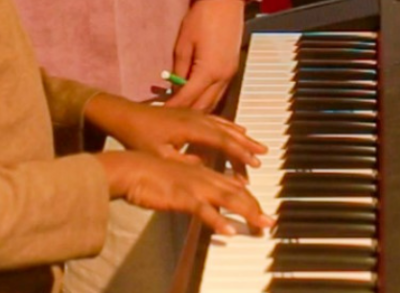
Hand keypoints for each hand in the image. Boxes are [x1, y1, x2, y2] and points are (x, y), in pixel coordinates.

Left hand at [85, 95, 264, 170]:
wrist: (123, 115)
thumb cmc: (138, 137)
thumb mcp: (159, 155)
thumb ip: (183, 161)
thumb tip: (204, 167)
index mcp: (190, 127)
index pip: (221, 140)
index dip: (238, 151)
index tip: (252, 162)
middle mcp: (195, 117)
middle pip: (226, 130)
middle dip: (245, 142)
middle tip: (263, 153)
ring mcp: (192, 113)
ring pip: (221, 123)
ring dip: (239, 134)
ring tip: (254, 143)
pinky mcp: (187, 113)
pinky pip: (214, 118)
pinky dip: (227, 125)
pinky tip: (233, 130)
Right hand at [97, 151, 272, 235]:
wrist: (129, 168)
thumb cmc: (149, 173)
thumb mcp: (177, 177)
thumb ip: (194, 185)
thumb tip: (205, 195)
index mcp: (202, 172)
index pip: (233, 185)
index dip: (250, 198)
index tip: (262, 211)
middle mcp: (203, 176)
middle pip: (236, 192)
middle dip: (256, 207)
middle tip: (270, 222)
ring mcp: (193, 185)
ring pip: (227, 198)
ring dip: (247, 212)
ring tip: (261, 224)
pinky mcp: (180, 196)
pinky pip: (203, 210)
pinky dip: (217, 220)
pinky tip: (229, 230)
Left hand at [168, 0, 243, 111]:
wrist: (225, 2)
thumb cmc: (202, 18)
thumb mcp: (183, 44)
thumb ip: (179, 70)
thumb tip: (174, 88)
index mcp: (208, 71)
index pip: (187, 99)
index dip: (173, 108)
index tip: (161, 115)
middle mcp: (222, 77)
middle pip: (203, 107)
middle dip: (186, 114)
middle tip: (169, 118)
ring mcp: (230, 75)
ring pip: (213, 103)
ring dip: (198, 110)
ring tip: (181, 112)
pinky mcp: (232, 70)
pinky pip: (219, 93)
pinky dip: (207, 100)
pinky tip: (196, 100)